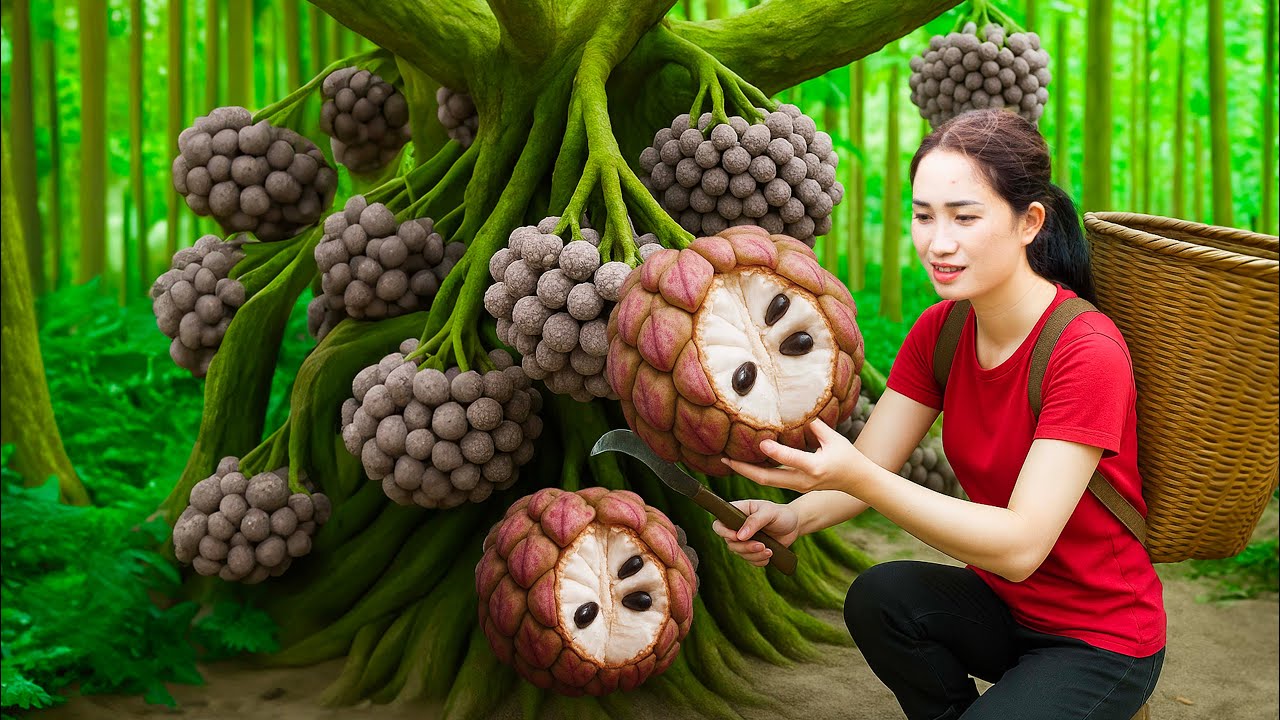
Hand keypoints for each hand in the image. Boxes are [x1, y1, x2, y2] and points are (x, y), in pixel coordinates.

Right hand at [711, 499, 800, 566]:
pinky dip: (759, 561)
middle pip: (729, 543)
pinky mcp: (752, 551)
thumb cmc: (780, 514)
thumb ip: (754, 521)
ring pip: (739, 553)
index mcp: (737, 513)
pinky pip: (750, 561)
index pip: (719, 524)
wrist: (794, 525)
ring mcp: (744, 540)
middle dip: (745, 547)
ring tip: (769, 550)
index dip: (723, 532)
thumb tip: (740, 536)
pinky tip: (770, 554)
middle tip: (761, 545)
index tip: (737, 536)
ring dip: (754, 555)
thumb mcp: (769, 512)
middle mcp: (737, 527)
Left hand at [722, 418, 869, 494]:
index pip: (791, 459)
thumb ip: (816, 426)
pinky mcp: (795, 486)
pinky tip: (745, 465)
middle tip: (725, 459)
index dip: (776, 452)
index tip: (761, 443)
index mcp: (815, 467)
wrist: (856, 482)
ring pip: (767, 481)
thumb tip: (799, 415)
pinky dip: (757, 473)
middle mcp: (803, 480)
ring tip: (728, 461)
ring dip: (747, 472)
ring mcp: (798, 485)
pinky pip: (772, 480)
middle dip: (745, 470)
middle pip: (769, 478)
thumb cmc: (847, 457)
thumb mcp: (834, 438)